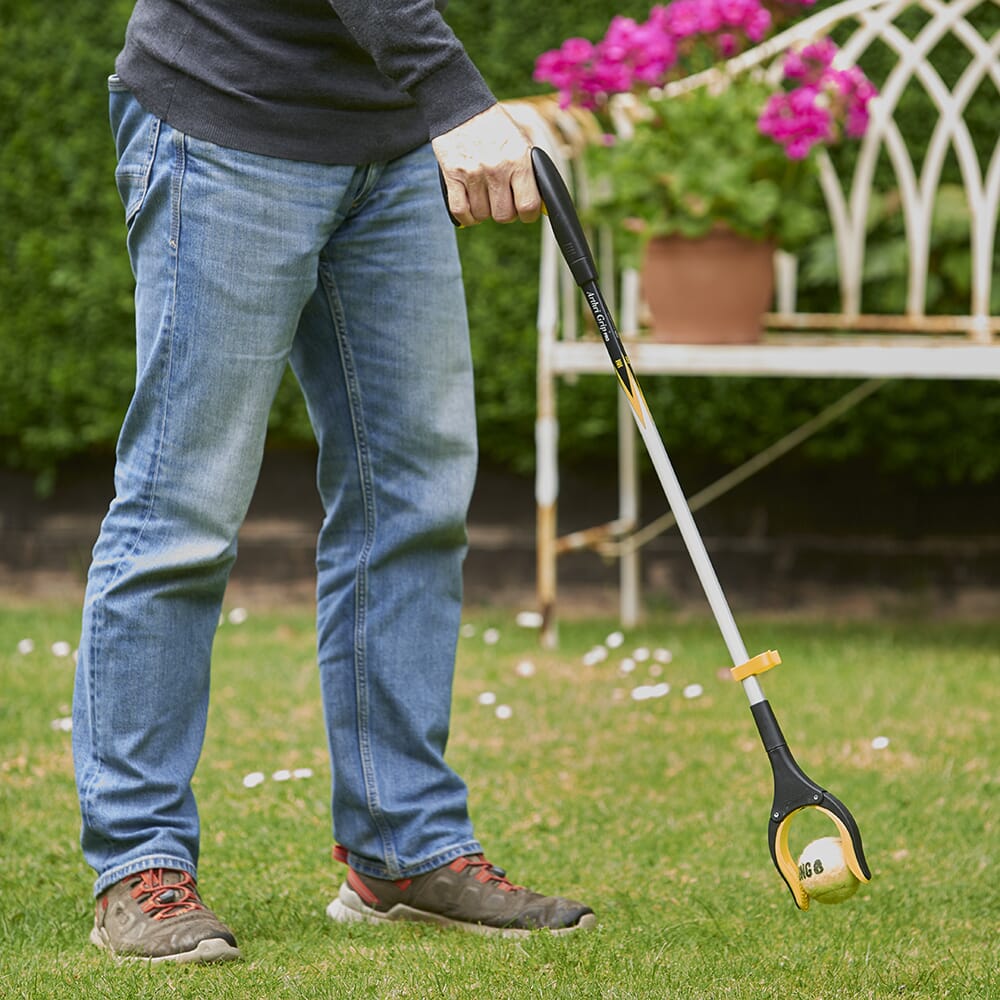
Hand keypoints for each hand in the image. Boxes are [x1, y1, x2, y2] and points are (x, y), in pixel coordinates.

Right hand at [432, 104, 540, 225]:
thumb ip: (530, 173)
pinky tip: (470, 207)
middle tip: (501, 200)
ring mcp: (473, 172)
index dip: (528, 215)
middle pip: (503, 215)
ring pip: (481, 215)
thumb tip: (539, 206)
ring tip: (484, 196)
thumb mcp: (520, 143)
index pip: (528, 205)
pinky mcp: (452, 174)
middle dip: (504, 212)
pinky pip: (460, 211)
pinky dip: (466, 216)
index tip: (524, 212)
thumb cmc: (495, 128)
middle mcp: (497, 167)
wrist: (462, 105)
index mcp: (519, 159)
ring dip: (483, 211)